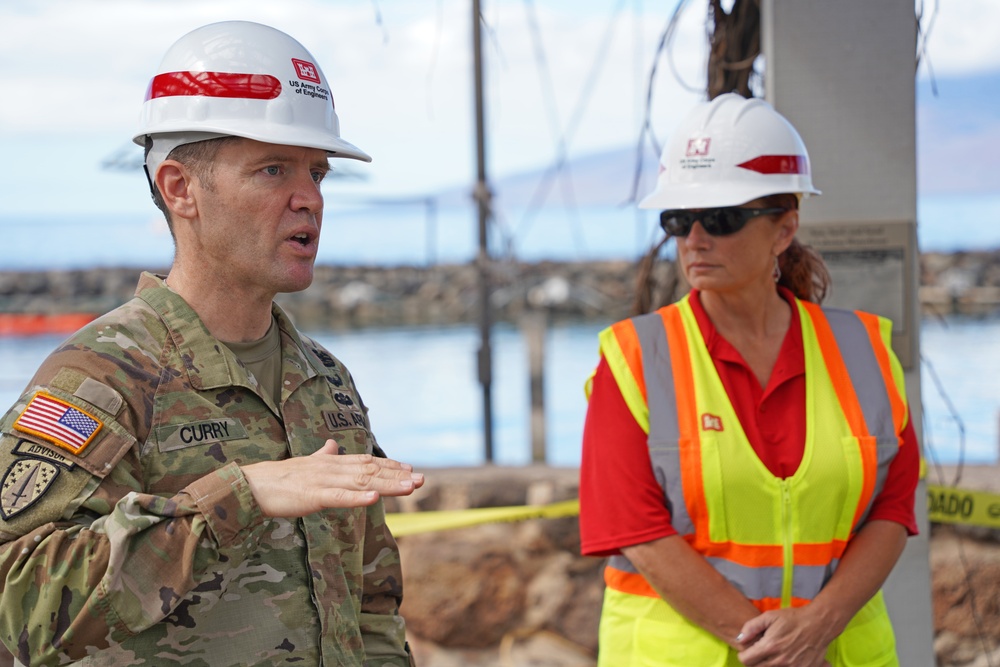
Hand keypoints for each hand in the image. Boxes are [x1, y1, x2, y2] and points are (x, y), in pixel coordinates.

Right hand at [241, 440, 423, 516]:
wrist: (252, 484)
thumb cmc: (279, 478)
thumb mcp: (306, 465)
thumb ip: (322, 456)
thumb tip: (331, 444)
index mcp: (331, 462)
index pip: (367, 462)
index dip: (390, 466)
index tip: (411, 470)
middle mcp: (332, 467)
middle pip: (370, 470)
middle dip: (398, 475)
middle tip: (422, 479)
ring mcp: (323, 480)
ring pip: (361, 482)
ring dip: (387, 485)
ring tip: (409, 487)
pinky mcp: (312, 495)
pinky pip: (338, 497)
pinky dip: (357, 498)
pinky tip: (374, 499)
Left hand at [735, 606, 834, 666]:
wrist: (819, 624)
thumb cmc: (793, 618)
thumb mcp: (770, 616)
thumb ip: (751, 627)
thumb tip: (740, 639)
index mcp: (770, 647)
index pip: (746, 661)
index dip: (744, 655)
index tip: (748, 650)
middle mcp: (780, 661)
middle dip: (755, 661)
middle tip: (760, 652)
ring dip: (767, 665)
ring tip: (772, 655)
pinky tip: (784, 659)